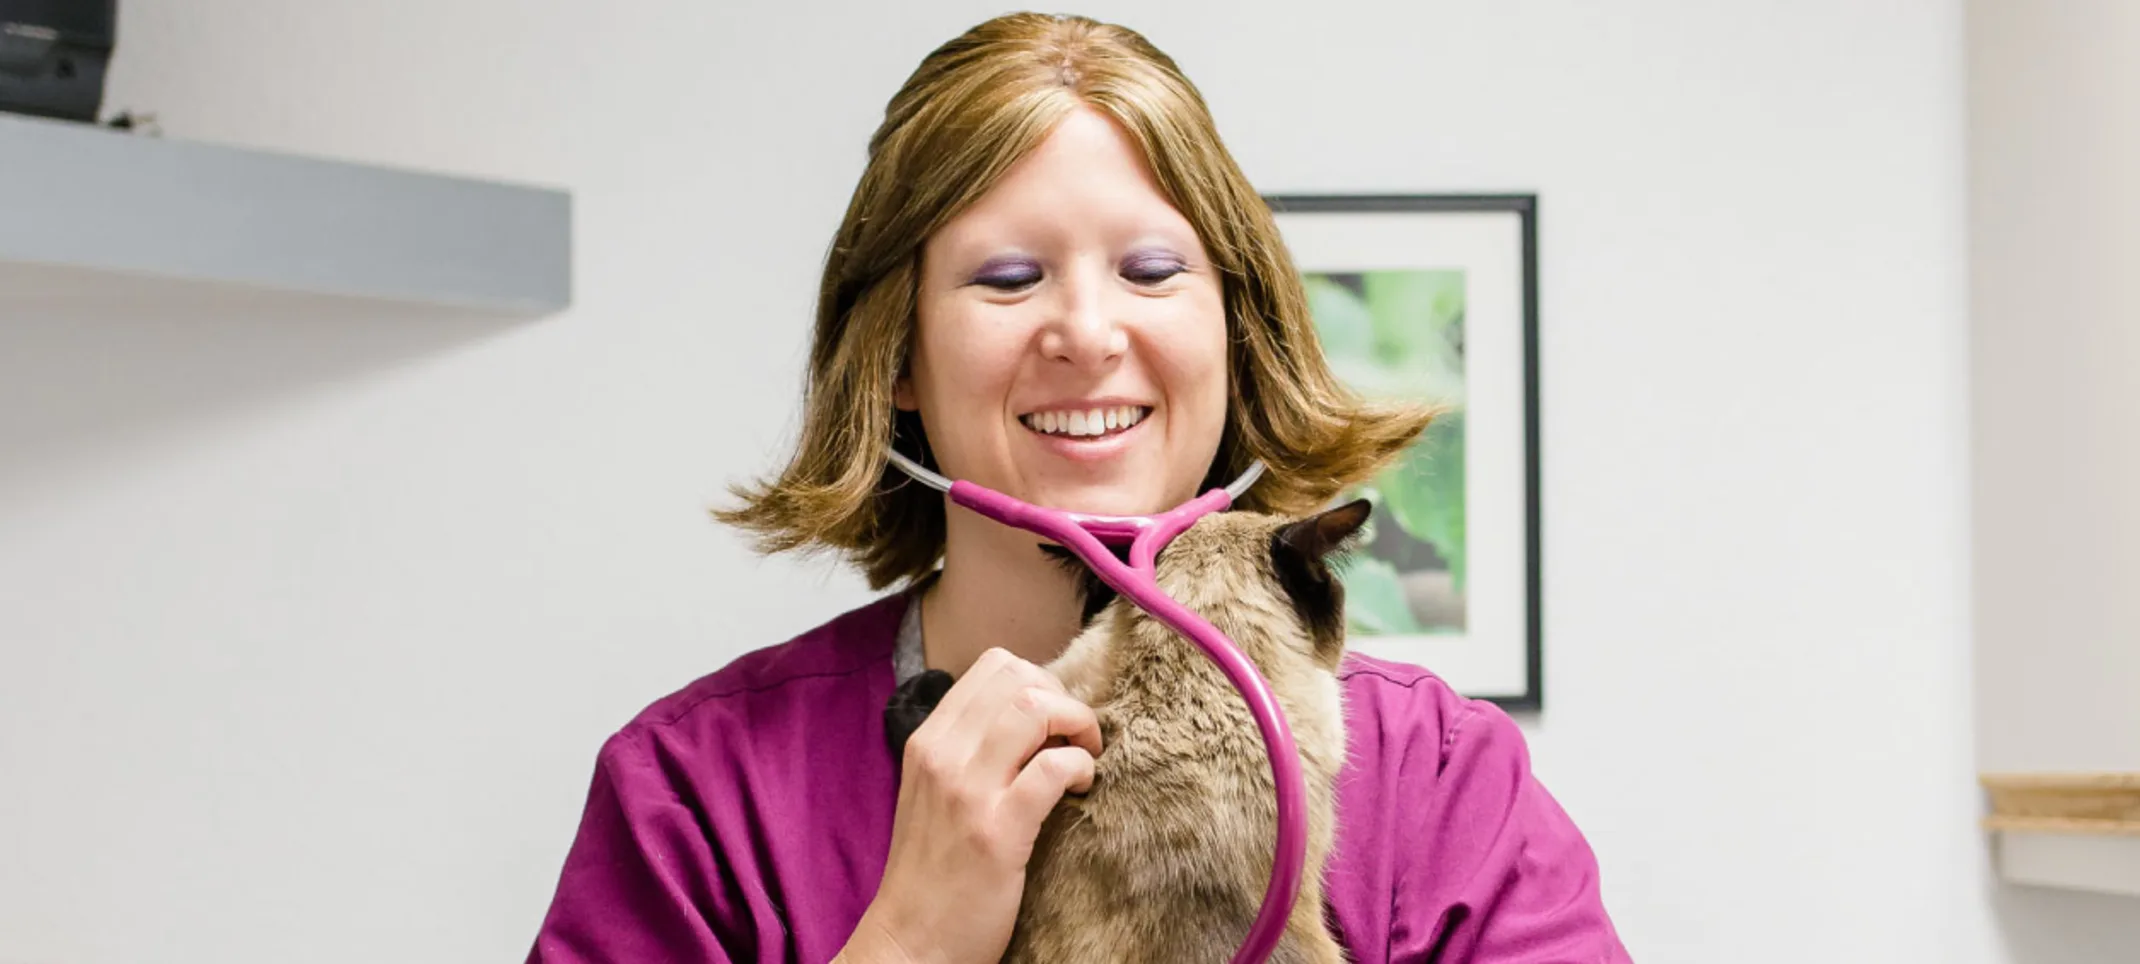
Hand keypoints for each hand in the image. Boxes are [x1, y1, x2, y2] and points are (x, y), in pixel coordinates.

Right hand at [838, 647, 1102, 963]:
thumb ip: (968, 750)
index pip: (992, 666)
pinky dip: (1082, 768)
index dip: (1039, 681)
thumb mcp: (933, 793)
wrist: (909, 942)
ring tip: (1084, 759)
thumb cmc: (931, 871)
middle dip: (1064, 699)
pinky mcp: (998, 831)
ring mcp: (968, 791)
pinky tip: (1082, 790)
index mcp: (928, 741)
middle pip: (1019, 677)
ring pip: (1037, 709)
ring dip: (1078, 725)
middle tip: (1075, 740)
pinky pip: (1054, 769)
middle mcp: (942, 755)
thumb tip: (1027, 716)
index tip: (1053, 721)